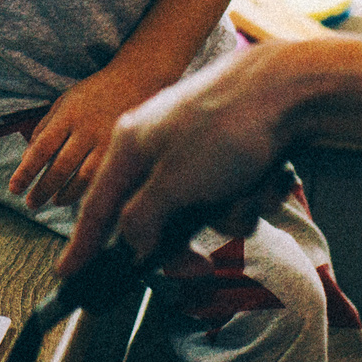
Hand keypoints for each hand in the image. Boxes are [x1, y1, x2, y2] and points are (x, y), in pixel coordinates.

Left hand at [5, 65, 162, 210]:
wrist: (139, 78)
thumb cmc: (94, 94)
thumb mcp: (64, 102)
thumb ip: (43, 129)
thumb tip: (25, 162)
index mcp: (69, 115)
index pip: (42, 147)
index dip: (26, 171)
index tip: (13, 189)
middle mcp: (88, 129)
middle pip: (60, 167)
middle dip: (42, 189)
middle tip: (30, 203)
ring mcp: (109, 141)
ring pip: (84, 178)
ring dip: (66, 195)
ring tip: (55, 201)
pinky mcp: (127, 151)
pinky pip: (105, 178)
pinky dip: (91, 191)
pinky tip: (82, 197)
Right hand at [60, 41, 323, 274]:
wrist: (292, 88)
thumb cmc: (227, 127)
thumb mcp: (174, 184)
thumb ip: (142, 219)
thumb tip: (133, 244)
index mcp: (131, 144)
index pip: (97, 206)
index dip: (82, 244)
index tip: (68, 273)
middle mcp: (158, 143)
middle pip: (155, 215)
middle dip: (186, 242)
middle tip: (201, 269)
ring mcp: (198, 146)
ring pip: (204, 208)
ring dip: (231, 213)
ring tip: (251, 194)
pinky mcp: (233, 148)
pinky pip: (235, 192)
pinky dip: (253, 193)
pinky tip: (270, 177)